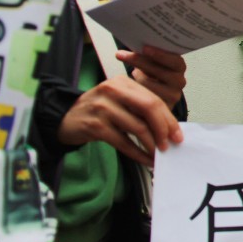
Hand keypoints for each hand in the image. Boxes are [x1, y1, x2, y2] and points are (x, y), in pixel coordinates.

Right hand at [57, 75, 183, 165]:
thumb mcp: (120, 102)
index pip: (153, 100)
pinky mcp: (95, 126)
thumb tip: (169, 129)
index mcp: (123, 83)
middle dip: (163, 129)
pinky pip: (123, 142)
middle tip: (169, 145)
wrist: (65, 119)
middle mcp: (113, 90)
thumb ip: (140, 109)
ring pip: (138, 127)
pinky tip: (144, 159)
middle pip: (149, 108)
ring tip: (158, 155)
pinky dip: (137, 153)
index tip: (177, 134)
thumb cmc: (98, 111)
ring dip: (151, 145)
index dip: (168, 119)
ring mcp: (103, 107)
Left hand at [117, 46, 186, 109]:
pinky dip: (135, 90)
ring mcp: (172, 96)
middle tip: (121, 55)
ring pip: (150, 85)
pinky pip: (144, 98)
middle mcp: (179, 81)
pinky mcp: (162, 108)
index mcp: (179, 67)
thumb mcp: (153, 64)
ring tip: (132, 73)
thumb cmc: (152, 76)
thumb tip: (135, 45)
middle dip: (139, 61)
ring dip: (137, 77)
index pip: (175, 60)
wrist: (154, 100)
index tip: (144, 48)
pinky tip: (132, 87)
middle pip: (161, 71)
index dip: (160, 54)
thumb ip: (149, 56)